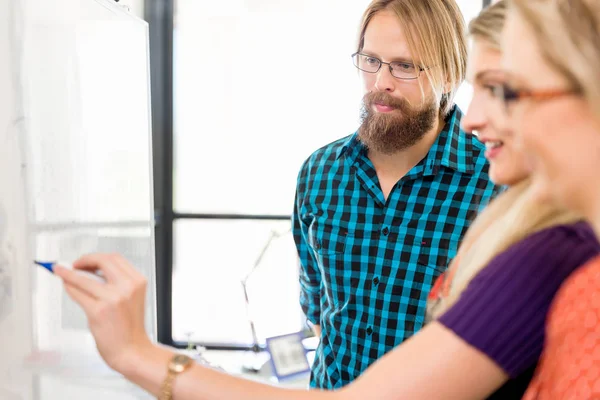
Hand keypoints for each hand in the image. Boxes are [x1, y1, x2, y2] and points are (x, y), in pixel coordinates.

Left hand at [55, 253, 152, 371]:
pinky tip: (67, 287)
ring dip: (68, 273)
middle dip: (84, 260)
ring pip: (84, 278)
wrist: (132, 350)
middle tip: (74, 264)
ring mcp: (112, 299)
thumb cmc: (130, 327)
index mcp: (137, 281)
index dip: (97, 257)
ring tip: (61, 272)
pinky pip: (78, 293)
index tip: (86, 261)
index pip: (115, 258)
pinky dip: (69, 287)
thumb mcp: (131, 298)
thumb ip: (116, 282)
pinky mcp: (98, 311)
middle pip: (101, 261)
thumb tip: (90, 270)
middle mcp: (127, 287)